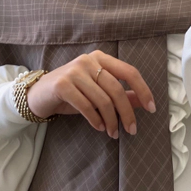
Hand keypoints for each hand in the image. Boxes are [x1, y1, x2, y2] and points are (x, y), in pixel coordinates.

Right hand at [25, 50, 156, 139]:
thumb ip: (120, 93)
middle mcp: (88, 60)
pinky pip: (86, 106)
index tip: (151, 108)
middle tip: (132, 130)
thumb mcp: (97, 92)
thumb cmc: (72, 93)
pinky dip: (96, 120)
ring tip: (113, 132)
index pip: (129, 71)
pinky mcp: (62, 84)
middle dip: (127, 112)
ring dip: (111, 120)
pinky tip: (100, 127)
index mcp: (100, 58)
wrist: (39, 94)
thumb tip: (142, 101)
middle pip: (117, 89)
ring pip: (102, 100)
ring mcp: (74, 71)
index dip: (143, 90)